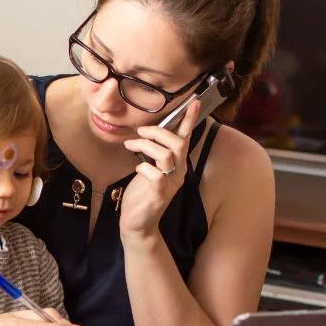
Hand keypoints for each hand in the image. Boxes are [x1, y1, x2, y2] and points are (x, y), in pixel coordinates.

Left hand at [119, 99, 201, 240]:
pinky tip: (136, 169)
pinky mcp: (159, 195)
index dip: (189, 120)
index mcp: (177, 164)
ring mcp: (170, 184)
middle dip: (158, 132)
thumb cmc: (142, 194)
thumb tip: (148, 131)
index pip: (185, 138)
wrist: (137, 224)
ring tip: (131, 146)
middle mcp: (178, 173)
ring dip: (145, 146)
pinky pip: (155, 175)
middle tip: (140, 132)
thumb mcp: (148, 167)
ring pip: (166, 155)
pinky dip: (143, 167)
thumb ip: (152, 152)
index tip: (194, 101)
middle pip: (177, 143)